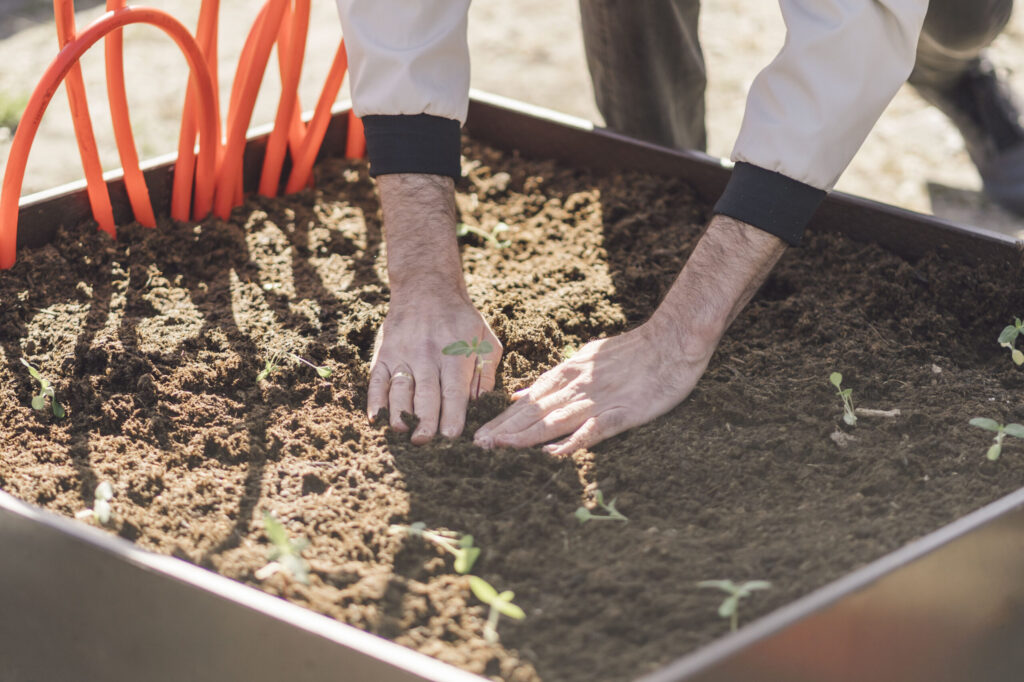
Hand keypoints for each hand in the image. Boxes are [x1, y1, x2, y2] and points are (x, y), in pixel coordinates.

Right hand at [367, 172, 501, 443]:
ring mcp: (402, 353)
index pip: (454, 390)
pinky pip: (376, 379)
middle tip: (424, 442)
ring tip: (402, 431)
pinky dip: (374, 399)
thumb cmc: (461, 320)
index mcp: (454, 353)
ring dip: (398, 412)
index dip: (452, 415)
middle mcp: (427, 354)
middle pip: (425, 393)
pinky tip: (376, 417)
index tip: (451, 436)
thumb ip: (487, 371)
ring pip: (399, 388)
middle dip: (425, 420)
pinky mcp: (384, 352)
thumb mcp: (485, 338)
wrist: (426, 287)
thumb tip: (480, 401)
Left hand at [474, 214, 785, 453]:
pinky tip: (555, 454)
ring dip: (525, 436)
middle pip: (533, 413)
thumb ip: (553, 379)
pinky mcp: (622, 412)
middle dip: (503, 431)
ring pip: (554, 421)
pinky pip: (594, 429)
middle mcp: (576, 387)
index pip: (527, 401)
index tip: (478, 435)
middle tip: (476, 448)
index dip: (502, 420)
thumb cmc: (632, 352)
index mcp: (567, 375)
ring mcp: (598, 400)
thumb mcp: (584, 359)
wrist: (672, 339)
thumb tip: (521, 394)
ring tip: (499, 449)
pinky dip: (573, 441)